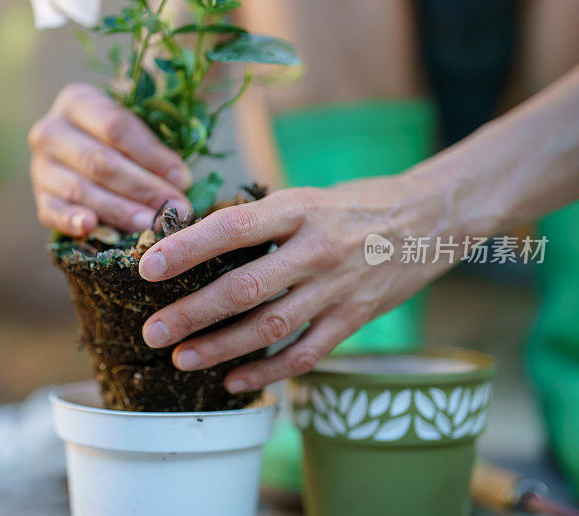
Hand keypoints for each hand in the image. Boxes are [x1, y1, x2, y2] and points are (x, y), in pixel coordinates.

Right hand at [29, 83, 192, 235]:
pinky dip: (71, 220)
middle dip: (142, 188)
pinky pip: (53, 211)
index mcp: (77, 100)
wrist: (83, 150)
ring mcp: (41, 166)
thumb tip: (181, 181)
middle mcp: (51, 130)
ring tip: (149, 225)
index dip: (152, 155)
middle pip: (100, 161)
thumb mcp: (137, 125)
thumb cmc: (122, 138)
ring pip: (81, 190)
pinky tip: (91, 227)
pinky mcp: (40, 197)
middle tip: (173, 208)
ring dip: (119, 210)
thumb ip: (157, 144)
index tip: (182, 179)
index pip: (116, 127)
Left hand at [137, 179, 451, 392]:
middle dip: (193, 312)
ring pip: (270, 327)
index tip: (149, 267)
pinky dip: (267, 372)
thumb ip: (260, 219)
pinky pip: (305, 353)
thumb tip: (194, 240)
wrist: (429, 220)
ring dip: (221, 347)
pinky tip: (234, 381)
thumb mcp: (307, 197)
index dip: (189, 248)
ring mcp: (337, 289)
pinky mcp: (354, 319)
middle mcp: (317, 250)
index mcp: (299, 210)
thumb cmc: (353, 206)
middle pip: (246, 287)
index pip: (234, 228)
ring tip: (181, 358)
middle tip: (153, 331)